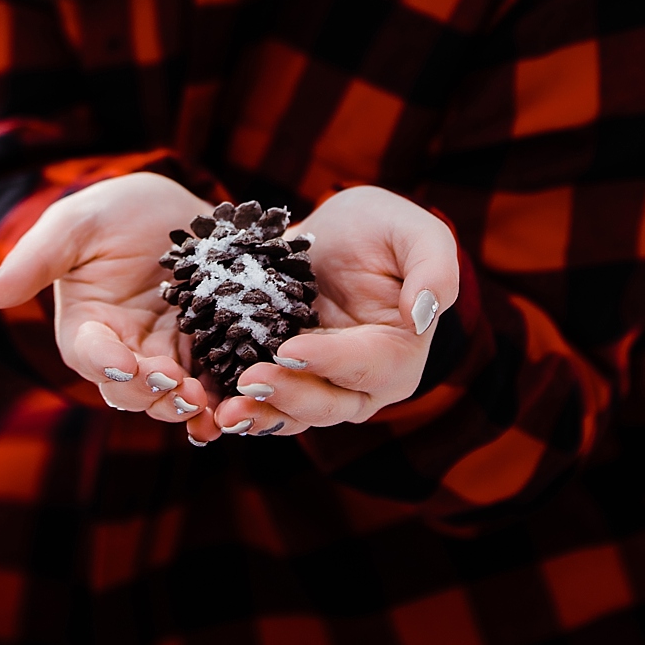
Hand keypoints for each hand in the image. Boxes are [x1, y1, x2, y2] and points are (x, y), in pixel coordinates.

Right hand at [0, 172, 229, 441]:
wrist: (183, 206)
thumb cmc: (118, 209)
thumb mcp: (76, 223)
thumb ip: (33, 261)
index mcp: (85, 323)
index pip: (87, 353)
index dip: (104, 362)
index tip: (125, 359)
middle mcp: (123, 348)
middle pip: (127, 388)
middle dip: (149, 393)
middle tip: (175, 384)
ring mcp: (166, 354)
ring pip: (168, 397)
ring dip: (183, 406)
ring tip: (203, 401)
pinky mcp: (206, 355)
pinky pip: (210, 388)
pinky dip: (218, 403)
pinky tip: (230, 406)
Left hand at [205, 185, 458, 439]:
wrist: (327, 233)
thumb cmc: (380, 229)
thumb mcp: (414, 232)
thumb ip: (434, 267)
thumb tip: (422, 314)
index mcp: (397, 353)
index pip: (368, 367)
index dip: (331, 361)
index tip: (290, 350)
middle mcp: (360, 382)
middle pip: (329, 404)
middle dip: (289, 395)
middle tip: (249, 380)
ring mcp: (317, 384)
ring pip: (292, 414)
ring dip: (259, 414)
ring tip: (226, 410)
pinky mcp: (279, 377)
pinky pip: (261, 403)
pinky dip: (239, 407)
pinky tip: (210, 406)